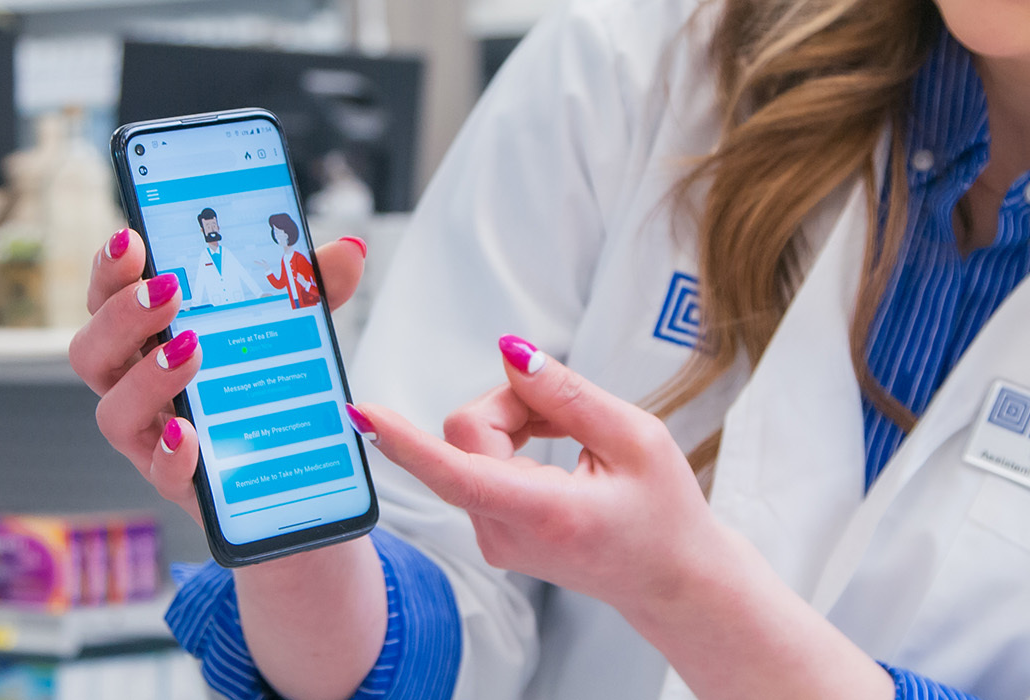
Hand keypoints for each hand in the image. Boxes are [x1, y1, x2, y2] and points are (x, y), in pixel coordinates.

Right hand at [69, 228, 368, 523]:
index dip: (109, 270)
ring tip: (190, 350)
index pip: (108, 299)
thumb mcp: (293, 331)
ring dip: (144, 378)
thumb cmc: (266, 389)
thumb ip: (311, 291)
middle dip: (120, 316)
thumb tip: (349, 251)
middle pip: (93, 352)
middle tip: (165, 291)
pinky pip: (161, 473)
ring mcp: (155, 438)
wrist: (294, 476)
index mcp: (152, 341)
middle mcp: (138, 388)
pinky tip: (189, 433)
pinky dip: (170, 453)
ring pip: (112, 412)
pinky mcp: (183, 482)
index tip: (130, 240)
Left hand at [356, 334, 727, 609]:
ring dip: (517, 422)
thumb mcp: (637, 438)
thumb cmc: (664, 511)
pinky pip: (479, 464)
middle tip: (571, 409)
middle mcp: (505, 534)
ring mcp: (493, 539)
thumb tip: (510, 353)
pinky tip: (559, 453)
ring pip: (470, 444)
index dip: (405, 439)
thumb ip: (568, 394)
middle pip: (468, 432)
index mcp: (544, 514)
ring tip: (577, 439)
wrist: (669, 581)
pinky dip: (514, 444)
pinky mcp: (491, 533)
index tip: (360, 414)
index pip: (457, 471)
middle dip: (512, 403)